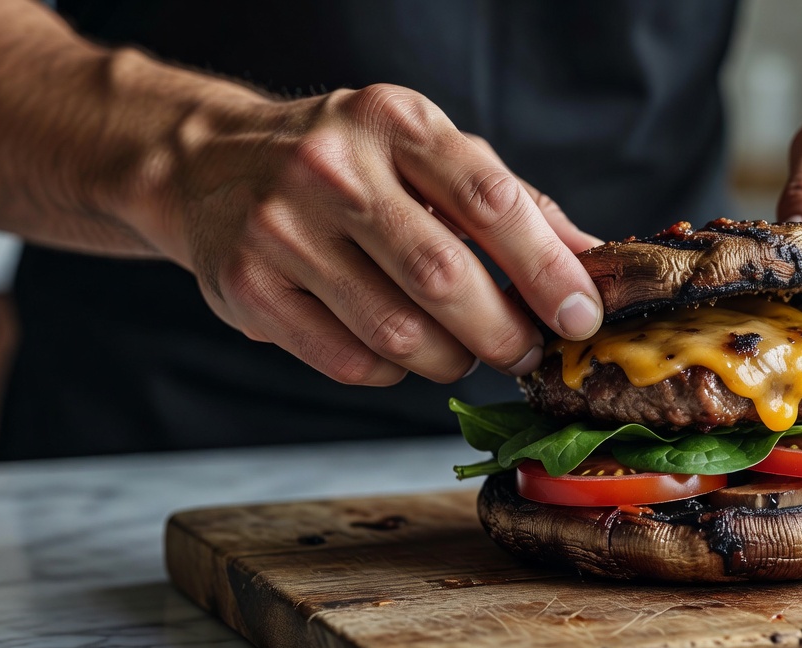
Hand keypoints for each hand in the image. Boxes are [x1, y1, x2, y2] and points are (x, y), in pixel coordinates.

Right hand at [148, 84, 603, 384]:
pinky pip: (352, 362)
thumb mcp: (428, 152)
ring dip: (451, 360)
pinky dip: (394, 371)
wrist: (210, 163)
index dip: (545, 269)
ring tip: (462, 351)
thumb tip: (592, 264)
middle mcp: (332, 167)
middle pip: (443, 278)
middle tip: (525, 352)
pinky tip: (400, 350)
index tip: (581, 317)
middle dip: (502, 333)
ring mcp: (281, 229)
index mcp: (395, 121)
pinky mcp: (247, 288)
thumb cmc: (350, 163)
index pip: (489, 200)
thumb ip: (513, 204)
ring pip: (399, 334)